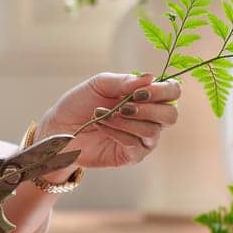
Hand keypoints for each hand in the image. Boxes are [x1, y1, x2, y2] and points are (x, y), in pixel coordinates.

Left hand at [38, 71, 180, 169]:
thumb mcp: (100, 84)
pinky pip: (135, 145)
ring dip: (127, 121)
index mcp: (146, 97)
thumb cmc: (80, 103)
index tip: (141, 92)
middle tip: (125, 105)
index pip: (172, 92)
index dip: (163, 91)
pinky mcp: (131, 155)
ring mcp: (142, 139)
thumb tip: (151, 77)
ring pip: (152, 131)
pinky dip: (118, 133)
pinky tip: (102, 125)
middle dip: (150, 109)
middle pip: (171, 115)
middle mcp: (149, 118)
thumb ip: (124, 81)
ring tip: (103, 114)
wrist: (59, 128)